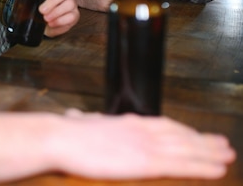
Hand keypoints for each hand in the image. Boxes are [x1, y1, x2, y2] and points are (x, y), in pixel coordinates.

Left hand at [40, 0, 78, 37]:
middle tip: (41, 10)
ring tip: (45, 18)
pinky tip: (51, 23)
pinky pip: (71, 17)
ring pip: (69, 5)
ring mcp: (72, 4)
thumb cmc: (38, 2)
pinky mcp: (74, 16)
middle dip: (52, 2)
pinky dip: (60, 21)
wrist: (41, 18)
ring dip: (55, 13)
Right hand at [50, 111, 235, 179]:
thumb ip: (84, 121)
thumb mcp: (77, 122)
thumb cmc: (65, 133)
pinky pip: (182, 166)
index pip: (162, 124)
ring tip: (228, 155)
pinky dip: (202, 167)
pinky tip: (217, 169)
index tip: (195, 133)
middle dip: (203, 140)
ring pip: (187, 149)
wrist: (60, 137)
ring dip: (210, 152)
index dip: (182, 130)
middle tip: (223, 144)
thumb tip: (77, 116)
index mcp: (127, 122)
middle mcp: (142, 130)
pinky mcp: (146, 162)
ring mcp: (145, 145)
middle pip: (180, 134)